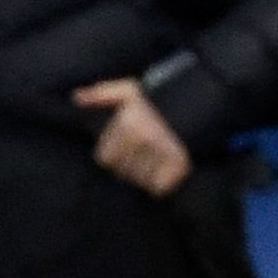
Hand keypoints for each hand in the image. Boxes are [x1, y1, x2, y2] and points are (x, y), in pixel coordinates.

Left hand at [72, 78, 192, 197]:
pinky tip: (165, 172)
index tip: (125, 150)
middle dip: (130, 166)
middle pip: (122, 172)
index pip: (105, 159)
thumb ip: (101, 93)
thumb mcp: (130, 89)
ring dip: (145, 176)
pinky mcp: (180, 165)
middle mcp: (144, 138)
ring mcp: (162, 153)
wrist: (201, 102)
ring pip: (140, 182)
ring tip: (154, 162)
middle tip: (143, 156)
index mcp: (128, 123)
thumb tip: (77, 98)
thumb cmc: (160, 98)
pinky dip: (161, 185)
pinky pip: (158, 188)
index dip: (113, 156)